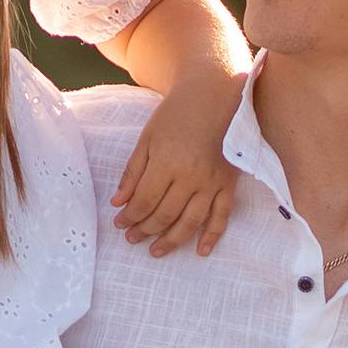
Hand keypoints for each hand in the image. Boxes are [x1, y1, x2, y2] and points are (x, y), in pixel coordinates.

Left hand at [112, 81, 241, 257]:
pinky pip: (222, 216)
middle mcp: (192, 176)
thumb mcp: (148, 138)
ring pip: (191, 222)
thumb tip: (119, 202)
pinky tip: (201, 252)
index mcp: (168, 161)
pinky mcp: (228, 184)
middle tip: (132, 238)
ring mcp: (213, 182)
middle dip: (145, 230)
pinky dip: (212, 236)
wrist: (214, 95)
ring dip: (172, 241)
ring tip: (156, 251)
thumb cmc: (176, 114)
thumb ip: (133, 172)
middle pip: (165, 214)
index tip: (119, 223)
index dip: (130, 216)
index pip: (145, 200)